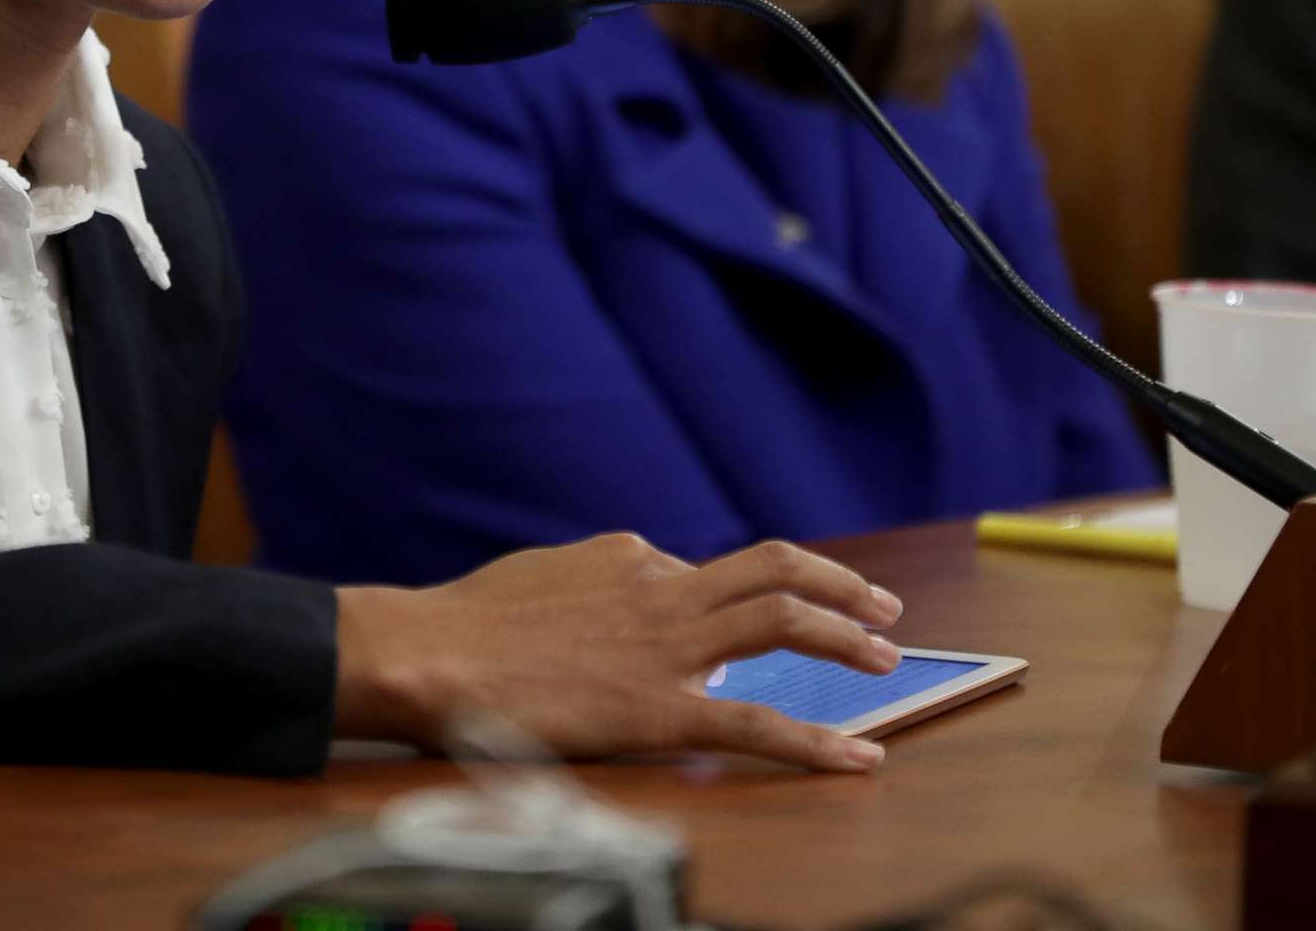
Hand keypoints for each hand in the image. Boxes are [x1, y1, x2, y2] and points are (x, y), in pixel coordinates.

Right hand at [333, 533, 905, 771]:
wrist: (429, 653)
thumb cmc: (463, 624)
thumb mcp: (537, 578)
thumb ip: (587, 584)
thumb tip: (605, 600)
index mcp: (629, 558)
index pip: (704, 574)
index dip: (728, 603)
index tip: (739, 626)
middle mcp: (661, 587)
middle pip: (774, 569)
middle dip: (837, 586)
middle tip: (878, 607)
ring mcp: (668, 646)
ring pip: (782, 621)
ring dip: (846, 634)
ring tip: (886, 656)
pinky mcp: (662, 709)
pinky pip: (758, 724)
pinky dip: (818, 741)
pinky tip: (858, 758)